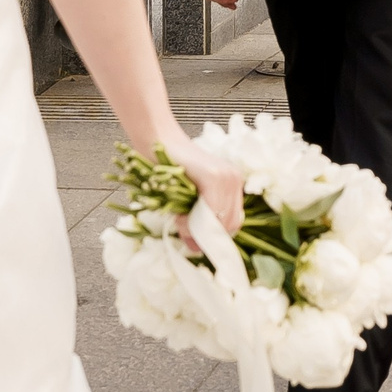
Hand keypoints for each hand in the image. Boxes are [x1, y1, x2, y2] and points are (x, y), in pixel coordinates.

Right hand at [160, 132, 245, 250]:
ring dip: (198, 230)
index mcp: (233, 185)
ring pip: (221, 221)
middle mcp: (235, 180)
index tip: (196, 242)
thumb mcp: (188, 198)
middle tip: (185, 233)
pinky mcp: (214, 177)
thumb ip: (197, 220)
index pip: (233, 222)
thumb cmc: (168, 169)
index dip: (215, 238)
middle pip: (231, 224)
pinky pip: (210, 212)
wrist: (156, 140)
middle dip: (208, 237)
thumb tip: (198, 250)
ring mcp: (227, 177)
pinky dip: (193, 221)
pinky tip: (179, 216)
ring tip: (180, 221)